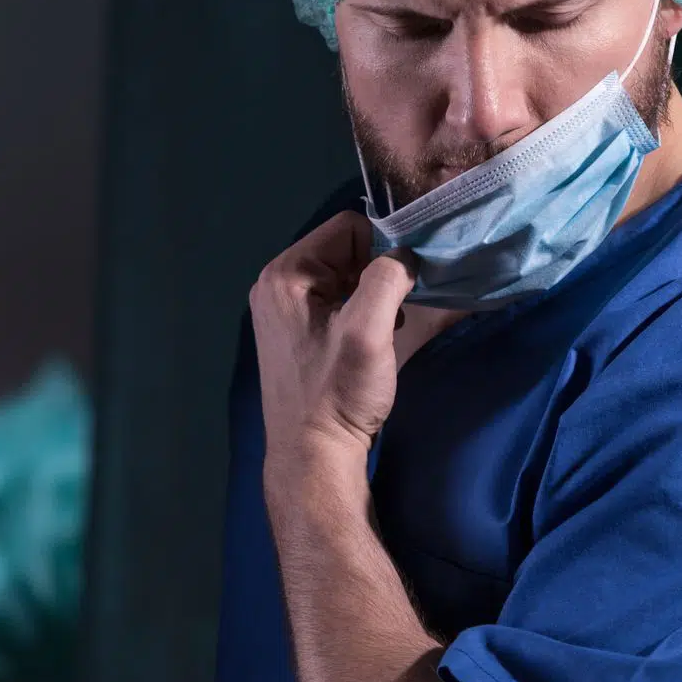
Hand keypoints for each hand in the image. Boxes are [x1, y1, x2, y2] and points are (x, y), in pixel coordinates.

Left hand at [249, 211, 416, 469]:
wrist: (314, 455)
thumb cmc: (338, 391)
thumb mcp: (369, 329)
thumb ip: (387, 277)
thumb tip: (405, 253)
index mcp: (284, 274)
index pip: (347, 226)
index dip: (383, 248)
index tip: (401, 283)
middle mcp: (276, 284)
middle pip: (346, 250)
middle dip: (379, 274)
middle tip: (393, 312)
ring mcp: (284, 310)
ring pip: (347, 276)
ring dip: (375, 296)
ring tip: (383, 330)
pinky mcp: (297, 332)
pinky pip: (339, 300)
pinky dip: (363, 313)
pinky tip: (372, 341)